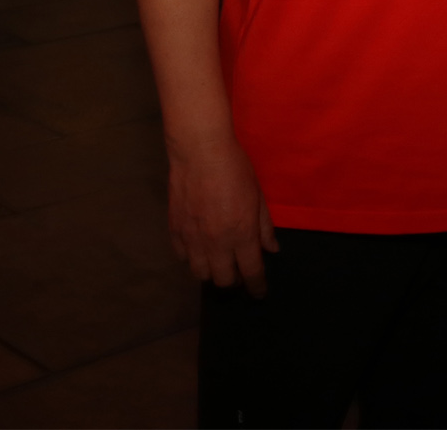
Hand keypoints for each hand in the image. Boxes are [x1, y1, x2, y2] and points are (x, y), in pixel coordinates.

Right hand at [166, 134, 278, 296]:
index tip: (259, 293)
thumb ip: (264, 227)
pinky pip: (182, 257)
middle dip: (234, 281)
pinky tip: (198, 249)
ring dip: (211, 272)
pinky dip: (191, 258)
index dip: (257, 287)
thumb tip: (272, 250)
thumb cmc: (236, 170)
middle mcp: (216, 243)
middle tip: (238, 272)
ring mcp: (193, 239)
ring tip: (217, 262)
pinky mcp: (175, 231)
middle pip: (223, 280)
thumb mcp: (258, 197)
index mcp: (241, 235)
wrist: (200, 153)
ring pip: (200, 274)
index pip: (251, 272)